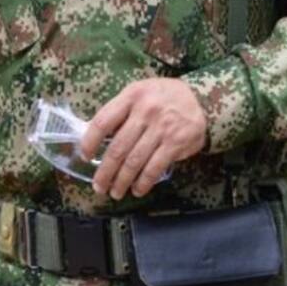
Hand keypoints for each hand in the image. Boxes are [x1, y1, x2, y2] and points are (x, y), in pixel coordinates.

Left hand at [81, 78, 206, 199]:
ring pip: (135, 161)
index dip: (90, 141)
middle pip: (118, 147)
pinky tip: (137, 190)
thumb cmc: (162, 97)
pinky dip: (143, 182)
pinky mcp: (176, 143)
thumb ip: (120, 111)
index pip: (103, 121)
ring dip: (122, 181)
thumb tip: (95, 136)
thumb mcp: (138, 93)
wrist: (201, 100)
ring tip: (115, 192)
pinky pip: (154, 167)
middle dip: (105, 171)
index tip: (85, 156)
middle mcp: (145, 112)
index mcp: (130, 97)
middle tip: (98, 186)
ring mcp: (161, 128)